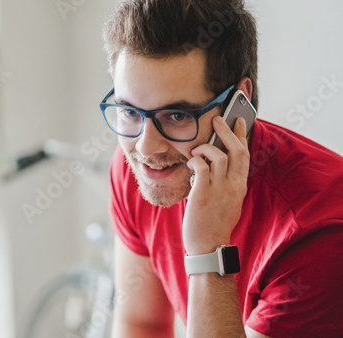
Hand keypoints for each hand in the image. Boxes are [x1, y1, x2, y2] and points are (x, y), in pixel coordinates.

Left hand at [182, 116, 249, 254]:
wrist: (208, 246)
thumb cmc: (214, 224)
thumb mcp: (228, 202)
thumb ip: (226, 184)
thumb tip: (217, 167)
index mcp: (239, 186)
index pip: (245, 155)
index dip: (242, 136)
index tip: (240, 120)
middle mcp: (233, 186)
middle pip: (237, 151)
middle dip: (228, 131)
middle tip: (218, 119)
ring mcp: (219, 190)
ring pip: (219, 156)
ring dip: (206, 148)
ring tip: (197, 151)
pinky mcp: (202, 195)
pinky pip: (201, 168)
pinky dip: (195, 161)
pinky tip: (191, 163)